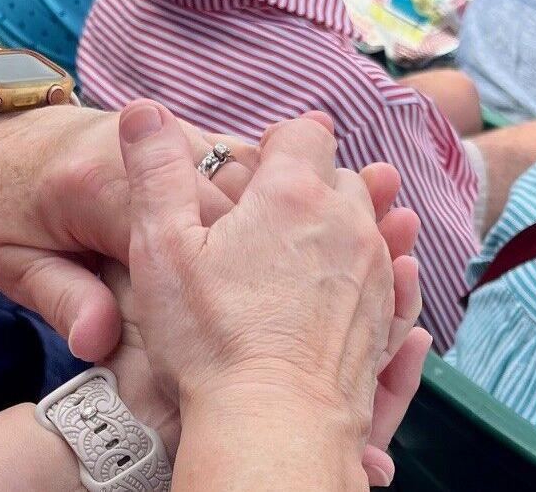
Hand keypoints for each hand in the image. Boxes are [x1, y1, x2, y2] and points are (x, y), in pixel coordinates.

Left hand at [0, 105, 255, 359]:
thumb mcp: (12, 264)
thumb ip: (62, 301)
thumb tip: (98, 342)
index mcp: (96, 185)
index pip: (180, 240)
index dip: (207, 290)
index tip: (217, 329)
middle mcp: (143, 149)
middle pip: (229, 202)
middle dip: (247, 256)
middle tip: (248, 307)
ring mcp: (169, 131)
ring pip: (248, 175)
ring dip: (260, 225)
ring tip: (261, 276)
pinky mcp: (185, 133)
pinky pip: (241, 163)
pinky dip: (254, 201)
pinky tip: (255, 243)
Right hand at [118, 100, 426, 486]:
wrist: (273, 425)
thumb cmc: (211, 340)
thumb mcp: (161, 247)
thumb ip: (155, 172)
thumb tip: (142, 110)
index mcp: (292, 194)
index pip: (304, 132)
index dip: (277, 144)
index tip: (252, 173)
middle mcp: (348, 223)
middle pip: (340, 175)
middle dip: (307, 186)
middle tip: (263, 221)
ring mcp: (376, 272)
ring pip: (370, 222)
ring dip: (339, 227)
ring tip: (296, 257)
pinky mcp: (387, 318)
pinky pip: (394, 274)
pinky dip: (374, 269)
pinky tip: (342, 288)